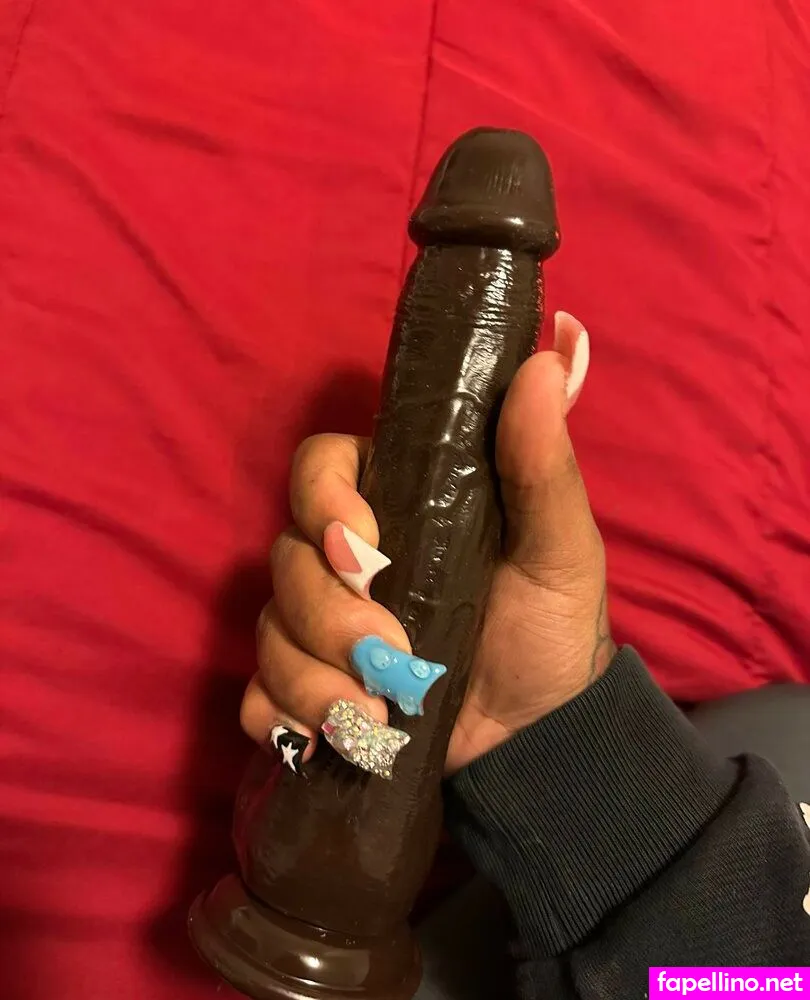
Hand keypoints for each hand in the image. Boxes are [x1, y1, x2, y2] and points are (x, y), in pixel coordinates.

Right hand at [241, 312, 614, 776]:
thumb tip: (541, 362)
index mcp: (396, 506)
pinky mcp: (313, 691)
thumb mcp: (560, 547)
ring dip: (310, 675)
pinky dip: (282, 718)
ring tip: (372, 713)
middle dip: (326, 611)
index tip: (363, 545)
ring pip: (269, 629)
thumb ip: (542, 464)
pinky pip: (261, 698)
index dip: (323, 499)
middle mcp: (348, 561)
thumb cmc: (550, 629)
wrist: (541, 738)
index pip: (321, 469)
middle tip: (386, 653)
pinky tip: (326, 739)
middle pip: (286, 557)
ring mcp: (323, 628)